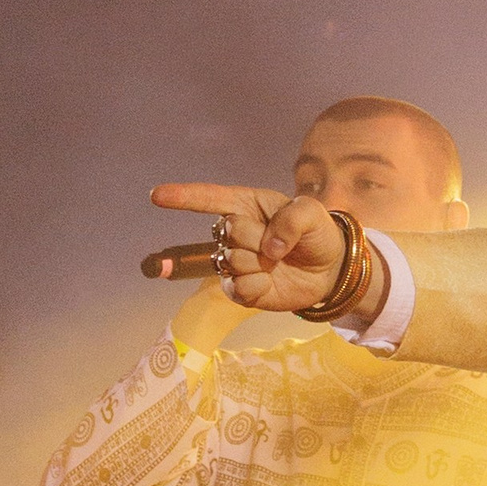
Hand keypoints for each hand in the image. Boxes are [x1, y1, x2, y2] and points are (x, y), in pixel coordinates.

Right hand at [149, 182, 353, 315]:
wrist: (330, 270)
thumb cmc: (317, 234)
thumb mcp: (313, 213)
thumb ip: (292, 219)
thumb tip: (268, 247)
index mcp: (246, 205)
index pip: (209, 198)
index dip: (183, 197)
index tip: (156, 196)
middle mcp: (234, 231)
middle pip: (226, 232)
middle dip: (255, 238)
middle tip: (279, 245)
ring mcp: (234, 261)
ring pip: (230, 260)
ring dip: (258, 263)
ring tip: (275, 263)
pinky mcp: (240, 289)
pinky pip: (236, 287)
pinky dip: (257, 286)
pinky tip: (269, 282)